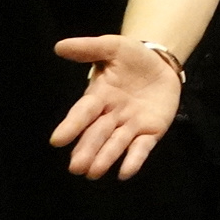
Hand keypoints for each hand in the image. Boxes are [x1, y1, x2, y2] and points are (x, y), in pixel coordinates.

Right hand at [50, 35, 181, 179]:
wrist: (161, 63)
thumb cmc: (132, 57)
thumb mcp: (113, 46)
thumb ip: (89, 48)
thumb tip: (60, 46)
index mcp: (99, 96)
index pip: (83, 112)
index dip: (72, 126)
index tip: (57, 140)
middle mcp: (112, 115)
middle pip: (97, 134)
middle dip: (87, 150)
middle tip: (76, 167)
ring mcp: (131, 125)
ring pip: (116, 144)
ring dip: (105, 158)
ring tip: (93, 172)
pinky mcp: (151, 131)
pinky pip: (142, 147)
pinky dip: (134, 159)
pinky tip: (125, 173)